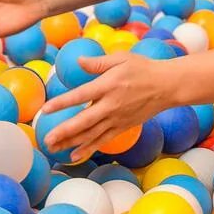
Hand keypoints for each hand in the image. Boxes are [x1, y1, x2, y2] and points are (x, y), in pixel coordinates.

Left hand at [40, 53, 169, 161]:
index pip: (80, 96)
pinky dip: (89, 149)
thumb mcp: (121, 58)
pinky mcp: (123, 127)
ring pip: (91, 134)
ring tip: (54, 149)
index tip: (46, 109)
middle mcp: (111, 105)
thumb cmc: (143, 68)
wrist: (167, 86)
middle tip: (46, 140)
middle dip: (64, 131)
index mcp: (108, 85)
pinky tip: (75, 155)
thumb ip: (98, 62)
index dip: (62, 103)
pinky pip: (103, 140)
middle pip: (83, 121)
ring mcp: (117, 119)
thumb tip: (78, 62)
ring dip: (71, 143)